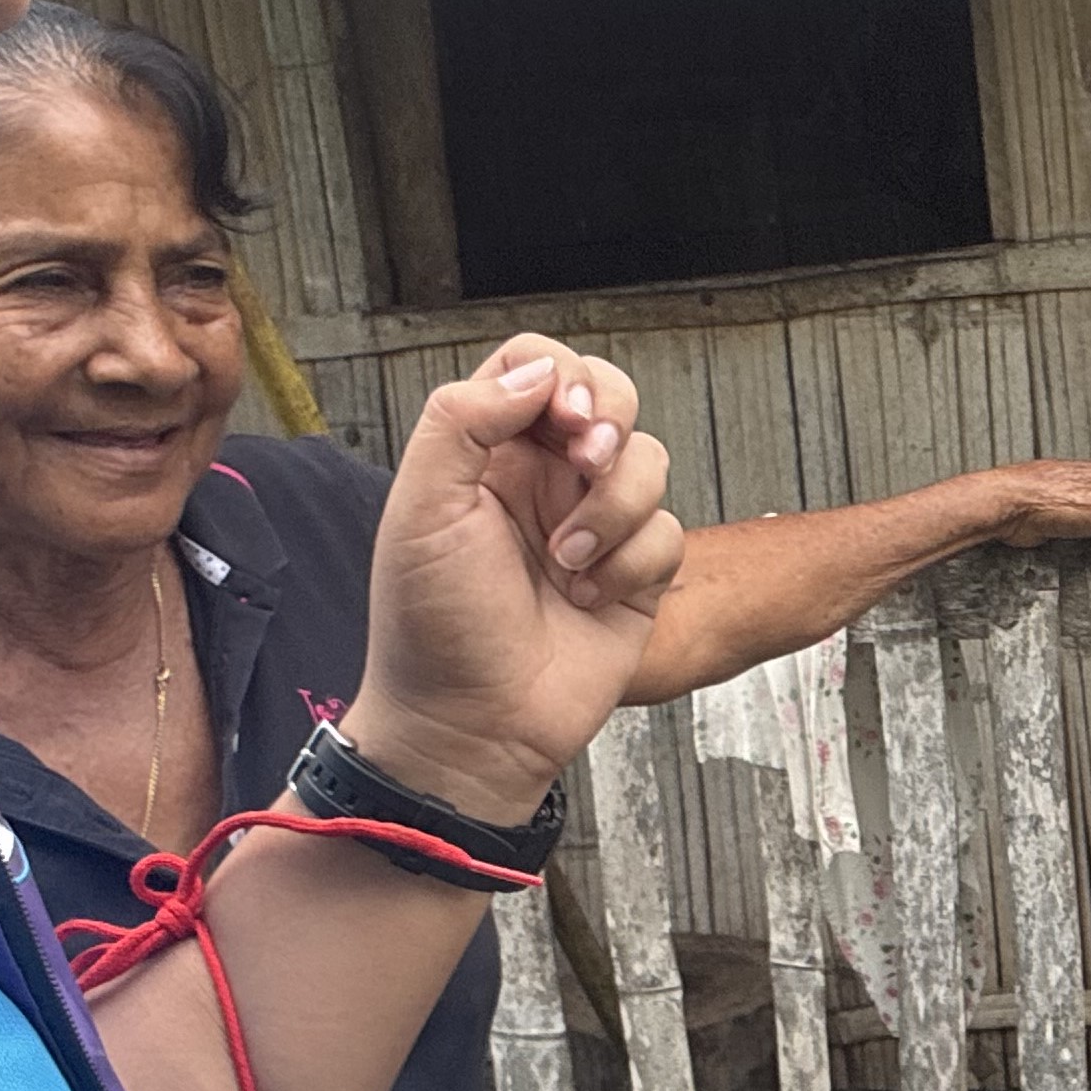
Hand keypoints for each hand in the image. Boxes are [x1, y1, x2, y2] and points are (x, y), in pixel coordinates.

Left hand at [350, 336, 681, 822]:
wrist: (473, 725)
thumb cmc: (433, 627)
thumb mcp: (422, 509)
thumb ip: (464, 420)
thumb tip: (537, 374)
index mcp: (487, 452)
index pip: (534, 365)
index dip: (559, 373)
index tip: (560, 416)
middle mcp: (544, 478)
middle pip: (609, 395)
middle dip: (610, 420)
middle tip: (586, 460)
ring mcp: (594, 524)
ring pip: (649, 462)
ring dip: (614, 509)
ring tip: (566, 563)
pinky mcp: (635, 574)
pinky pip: (668, 533)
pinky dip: (631, 564)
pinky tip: (587, 600)